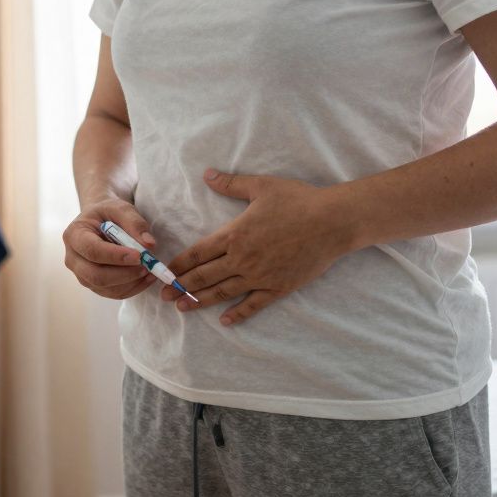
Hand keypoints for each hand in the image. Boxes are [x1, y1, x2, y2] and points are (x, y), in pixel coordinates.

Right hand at [63, 197, 158, 299]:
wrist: (100, 221)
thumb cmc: (108, 213)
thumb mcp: (120, 207)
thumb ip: (135, 222)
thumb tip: (148, 244)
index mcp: (74, 235)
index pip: (92, 250)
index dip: (116, 256)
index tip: (139, 255)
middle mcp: (73, 258)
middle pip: (95, 275)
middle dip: (124, 274)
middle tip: (147, 266)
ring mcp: (82, 275)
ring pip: (106, 288)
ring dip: (131, 282)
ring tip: (150, 270)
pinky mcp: (94, 285)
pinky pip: (114, 294)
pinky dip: (133, 288)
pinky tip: (146, 277)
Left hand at [162, 169, 356, 324]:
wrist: (334, 221)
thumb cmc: (298, 200)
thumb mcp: (261, 186)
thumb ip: (231, 184)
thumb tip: (207, 174)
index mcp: (234, 235)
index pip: (198, 253)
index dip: (179, 264)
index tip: (164, 272)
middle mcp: (242, 259)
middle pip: (204, 276)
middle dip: (181, 286)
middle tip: (162, 296)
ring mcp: (260, 276)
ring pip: (223, 292)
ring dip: (200, 301)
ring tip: (182, 308)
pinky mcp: (278, 287)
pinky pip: (254, 304)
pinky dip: (238, 314)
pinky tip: (225, 321)